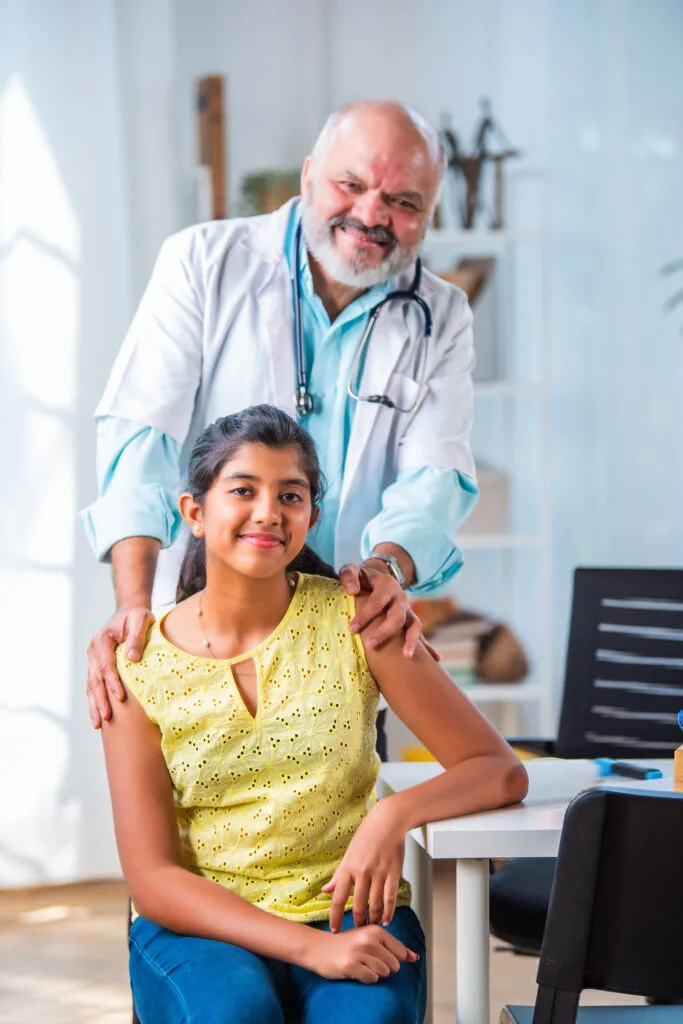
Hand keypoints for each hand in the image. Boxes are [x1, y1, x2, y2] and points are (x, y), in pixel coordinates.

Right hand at [86, 606, 154, 728]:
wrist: (128, 612)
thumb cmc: (137, 616)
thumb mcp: (141, 619)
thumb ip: (137, 636)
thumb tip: (132, 659)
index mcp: (102, 639)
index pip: (106, 665)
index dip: (112, 682)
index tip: (120, 697)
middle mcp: (93, 651)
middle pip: (95, 679)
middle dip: (101, 699)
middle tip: (107, 717)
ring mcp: (93, 660)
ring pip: (91, 685)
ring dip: (94, 704)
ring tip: (98, 724)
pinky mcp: (96, 666)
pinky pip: (93, 686)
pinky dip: (94, 701)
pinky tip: (97, 718)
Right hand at [305, 924, 418, 982]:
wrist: (319, 948)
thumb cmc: (347, 944)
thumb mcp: (370, 939)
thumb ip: (394, 948)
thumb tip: (415, 957)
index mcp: (376, 930)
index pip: (400, 953)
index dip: (391, 958)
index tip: (376, 953)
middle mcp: (369, 939)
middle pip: (394, 965)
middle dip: (383, 968)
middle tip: (367, 961)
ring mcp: (360, 953)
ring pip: (384, 973)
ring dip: (374, 973)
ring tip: (361, 965)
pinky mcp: (351, 966)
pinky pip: (371, 979)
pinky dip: (366, 979)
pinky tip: (355, 971)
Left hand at [322, 798, 406, 930]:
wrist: (387, 821)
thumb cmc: (367, 836)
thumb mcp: (349, 854)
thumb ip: (338, 875)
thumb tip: (325, 891)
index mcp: (348, 868)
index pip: (338, 898)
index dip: (335, 916)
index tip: (335, 930)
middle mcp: (362, 872)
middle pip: (358, 905)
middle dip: (357, 921)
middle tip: (357, 930)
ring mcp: (378, 873)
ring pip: (374, 904)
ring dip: (373, 919)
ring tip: (371, 926)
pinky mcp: (393, 873)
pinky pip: (390, 898)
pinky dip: (388, 911)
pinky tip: (386, 919)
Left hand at [339, 562, 439, 660]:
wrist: (378, 577)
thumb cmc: (361, 578)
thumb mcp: (352, 570)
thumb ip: (349, 576)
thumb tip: (352, 591)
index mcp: (387, 584)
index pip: (377, 602)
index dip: (365, 615)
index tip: (352, 629)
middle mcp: (401, 597)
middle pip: (397, 616)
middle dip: (384, 631)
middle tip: (370, 644)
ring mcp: (408, 609)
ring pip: (414, 625)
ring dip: (411, 641)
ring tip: (407, 656)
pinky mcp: (410, 620)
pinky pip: (419, 633)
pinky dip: (428, 647)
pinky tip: (435, 660)